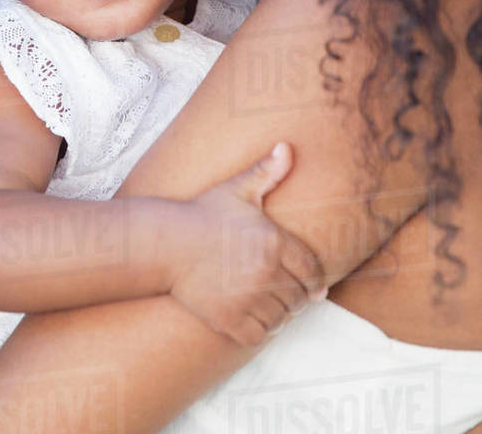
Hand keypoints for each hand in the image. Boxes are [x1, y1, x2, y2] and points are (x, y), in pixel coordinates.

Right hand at [169, 143, 325, 346]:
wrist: (166, 243)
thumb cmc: (204, 213)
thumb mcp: (237, 189)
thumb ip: (267, 171)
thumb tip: (287, 146)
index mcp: (274, 242)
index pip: (312, 272)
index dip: (315, 281)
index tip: (314, 287)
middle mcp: (265, 272)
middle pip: (298, 298)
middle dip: (296, 296)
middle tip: (287, 293)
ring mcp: (247, 298)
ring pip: (281, 318)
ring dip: (279, 314)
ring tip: (271, 304)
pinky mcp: (228, 319)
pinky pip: (260, 335)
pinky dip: (262, 330)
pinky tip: (255, 317)